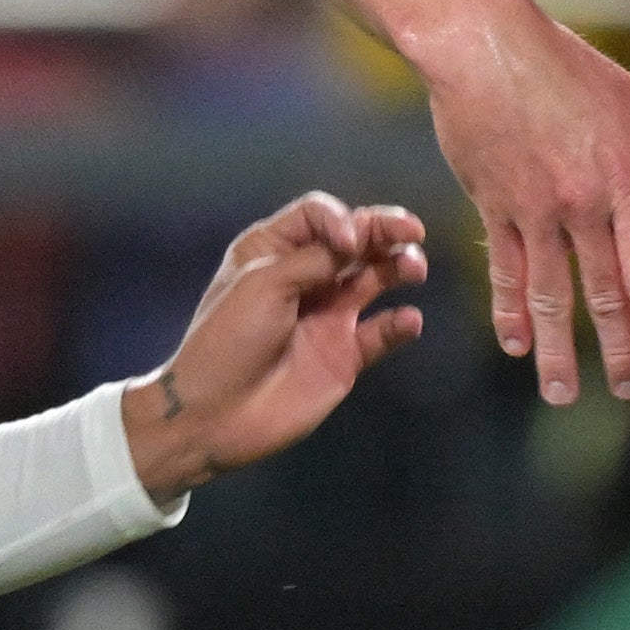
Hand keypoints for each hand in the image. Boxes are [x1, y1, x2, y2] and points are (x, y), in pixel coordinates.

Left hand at [118, 191, 434, 491]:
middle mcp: (305, 277)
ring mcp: (327, 315)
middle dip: (384, 232)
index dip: (342, 220)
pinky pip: (382, 333)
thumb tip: (358, 242)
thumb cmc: (228, 338)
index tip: (348, 244)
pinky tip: (408, 321)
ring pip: (375, 279)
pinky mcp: (344, 354)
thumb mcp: (263, 283)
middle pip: (355, 242)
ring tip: (415, 268)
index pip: (320, 216)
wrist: (214, 413)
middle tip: (412, 231)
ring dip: (398, 267)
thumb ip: (314, 258)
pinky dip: (400, 324)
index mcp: (274, 250)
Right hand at [413, 0, 629, 402]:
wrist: (481, 44)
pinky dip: (509, 310)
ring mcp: (533, 210)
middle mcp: (581, 204)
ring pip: (550, 294)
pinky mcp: (493, 205)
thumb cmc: (561, 64)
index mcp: (623, 181)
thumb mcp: (626, 102)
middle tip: (629, 392)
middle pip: (604, 292)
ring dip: (557, 351)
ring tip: (563, 394)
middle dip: (619, 350)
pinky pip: (504, 269)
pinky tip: (515, 343)